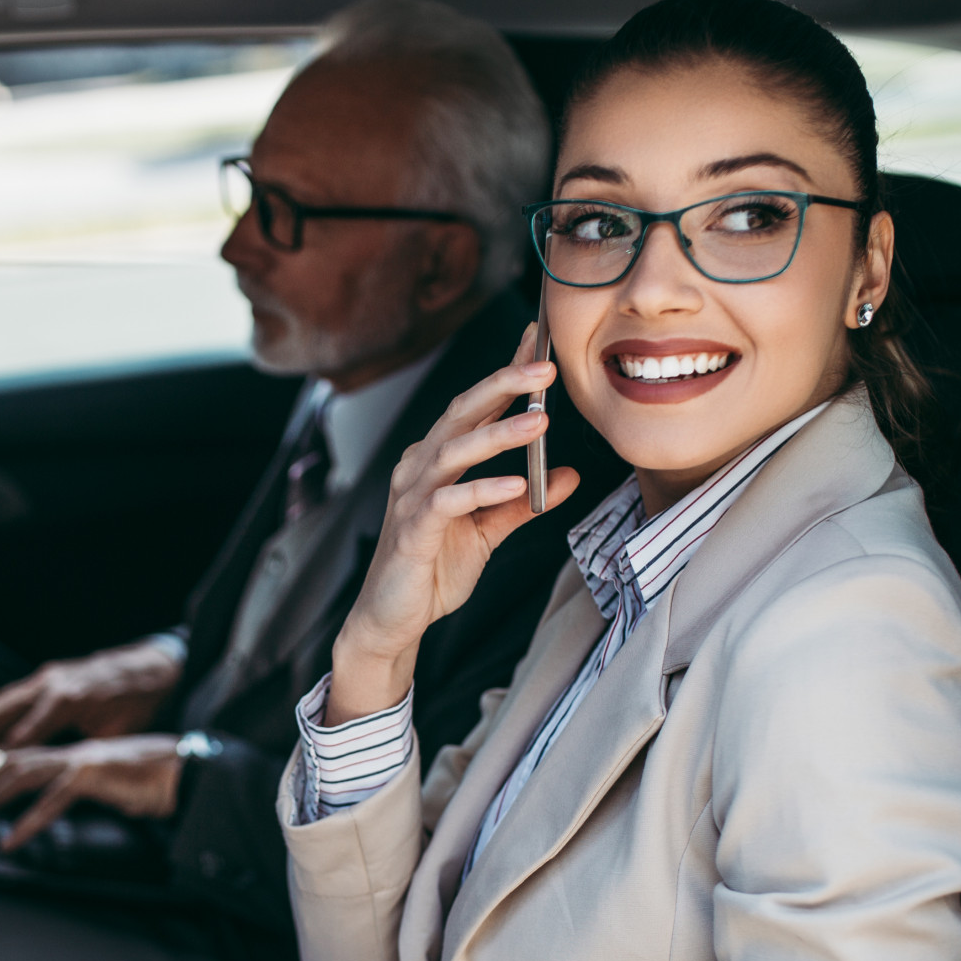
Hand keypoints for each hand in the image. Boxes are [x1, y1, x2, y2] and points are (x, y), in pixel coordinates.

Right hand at [0, 640, 184, 754]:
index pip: (25, 731)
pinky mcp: (47, 678)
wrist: (152, 666)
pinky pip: (11, 701)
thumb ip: (84, 750)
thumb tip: (62, 775)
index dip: (5, 757)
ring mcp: (46, 677)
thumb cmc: (138, 701)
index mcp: (67, 698)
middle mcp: (50, 683)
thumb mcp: (115, 732)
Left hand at [0, 734, 182, 850]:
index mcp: (71, 755)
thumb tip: (53, 807)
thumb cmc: (152, 782)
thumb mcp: (106, 787)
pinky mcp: (90, 777)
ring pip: (19, 776)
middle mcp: (69, 754)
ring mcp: (78, 762)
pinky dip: (25, 823)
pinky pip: (49, 802)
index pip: (19, 759)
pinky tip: (10, 842)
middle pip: (9, 764)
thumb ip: (78, 791)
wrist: (184, 772)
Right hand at [327, 326, 580, 723]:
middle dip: (504, 384)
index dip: (505, 371)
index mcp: (436, 460)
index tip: (538, 341)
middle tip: (547, 367)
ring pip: (455, 449)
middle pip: (462, 411)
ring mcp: (411, 496)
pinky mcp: (412, 530)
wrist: (393, 620)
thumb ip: (523, 502)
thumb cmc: (432, 570)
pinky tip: (516, 485)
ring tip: (539, 421)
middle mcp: (420, 467)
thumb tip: (567, 473)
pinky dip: (483, 490)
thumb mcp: (489, 531)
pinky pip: (448, 502)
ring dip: (499, 433)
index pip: (475, 405)